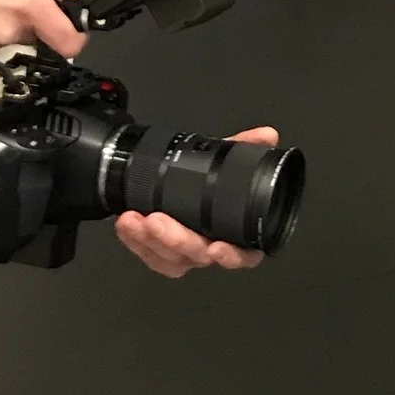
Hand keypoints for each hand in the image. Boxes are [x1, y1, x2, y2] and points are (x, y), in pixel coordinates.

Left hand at [113, 127, 281, 277]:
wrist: (168, 183)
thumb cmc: (202, 180)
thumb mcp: (223, 161)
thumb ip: (244, 149)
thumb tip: (267, 135)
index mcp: (234, 232)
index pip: (244, 255)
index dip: (233, 256)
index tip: (218, 246)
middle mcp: (210, 247)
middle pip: (199, 255)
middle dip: (176, 240)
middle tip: (158, 220)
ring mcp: (184, 254)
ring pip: (170, 259)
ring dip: (151, 240)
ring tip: (136, 218)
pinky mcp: (158, 255)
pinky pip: (147, 256)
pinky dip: (134, 241)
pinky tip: (128, 224)